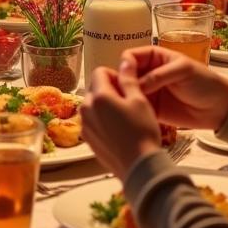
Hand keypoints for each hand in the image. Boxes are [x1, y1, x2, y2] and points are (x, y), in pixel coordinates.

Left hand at [81, 58, 162, 178]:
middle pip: (94, 87)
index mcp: (98, 96)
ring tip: (124, 116)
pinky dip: (102, 119)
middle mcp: (86, 109)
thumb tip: (125, 60)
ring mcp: (84, 125)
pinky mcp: (87, 139)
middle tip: (127, 101)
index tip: (126, 85)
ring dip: (105, 104)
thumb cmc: (142, 132)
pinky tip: (118, 130)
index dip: (114, 75)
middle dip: (108, 89)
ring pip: (92, 104)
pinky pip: (92, 120)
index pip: (99, 71)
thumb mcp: (139, 101)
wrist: (138, 166)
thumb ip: (128, 79)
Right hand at [121, 46, 227, 130]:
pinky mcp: (150, 109)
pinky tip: (128, 115)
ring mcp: (148, 91)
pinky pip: (135, 108)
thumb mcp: (183, 71)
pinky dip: (130, 110)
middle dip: (119, 82)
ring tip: (122, 105)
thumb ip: (159, 76)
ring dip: (123, 97)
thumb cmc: (204, 82)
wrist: (220, 107)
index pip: (130, 56)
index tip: (123, 76)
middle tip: (120, 94)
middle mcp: (147, 73)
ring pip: (127, 92)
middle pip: (124, 74)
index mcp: (154, 57)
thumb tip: (135, 83)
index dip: (124, 65)